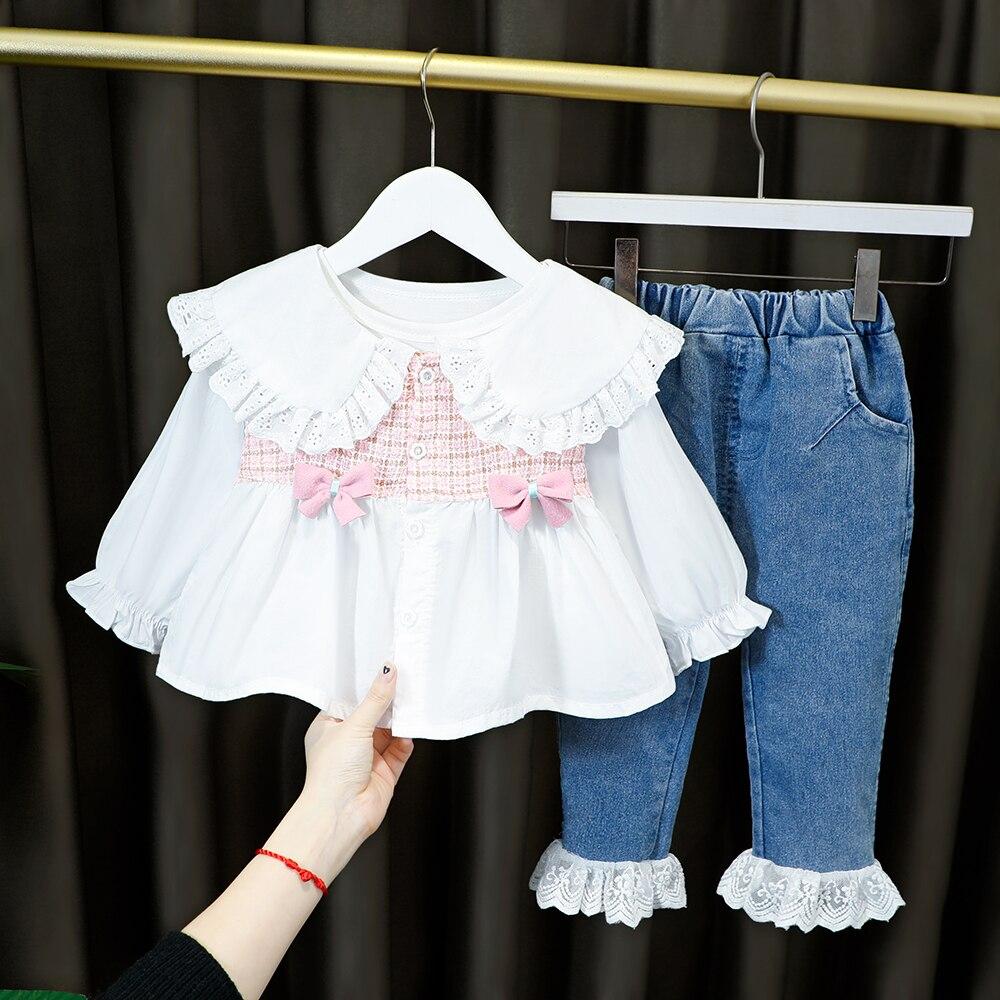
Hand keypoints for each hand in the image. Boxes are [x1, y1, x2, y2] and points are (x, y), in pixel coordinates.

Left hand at [303, 661, 413, 843]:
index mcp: (329, 727)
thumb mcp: (354, 726)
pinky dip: (406, 741)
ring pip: (389, 731)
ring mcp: (366, 757)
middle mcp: (347, 741)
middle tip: (404, 682)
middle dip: (388, 703)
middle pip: (373, 714)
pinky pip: (400, 750)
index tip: (384, 668)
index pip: (351, 699)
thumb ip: (375, 699)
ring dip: (400, 721)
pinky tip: (409, 732)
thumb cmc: (331, 773)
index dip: (367, 686)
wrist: (341, 815)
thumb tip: (388, 672)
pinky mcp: (384, 772)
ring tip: (411, 705)